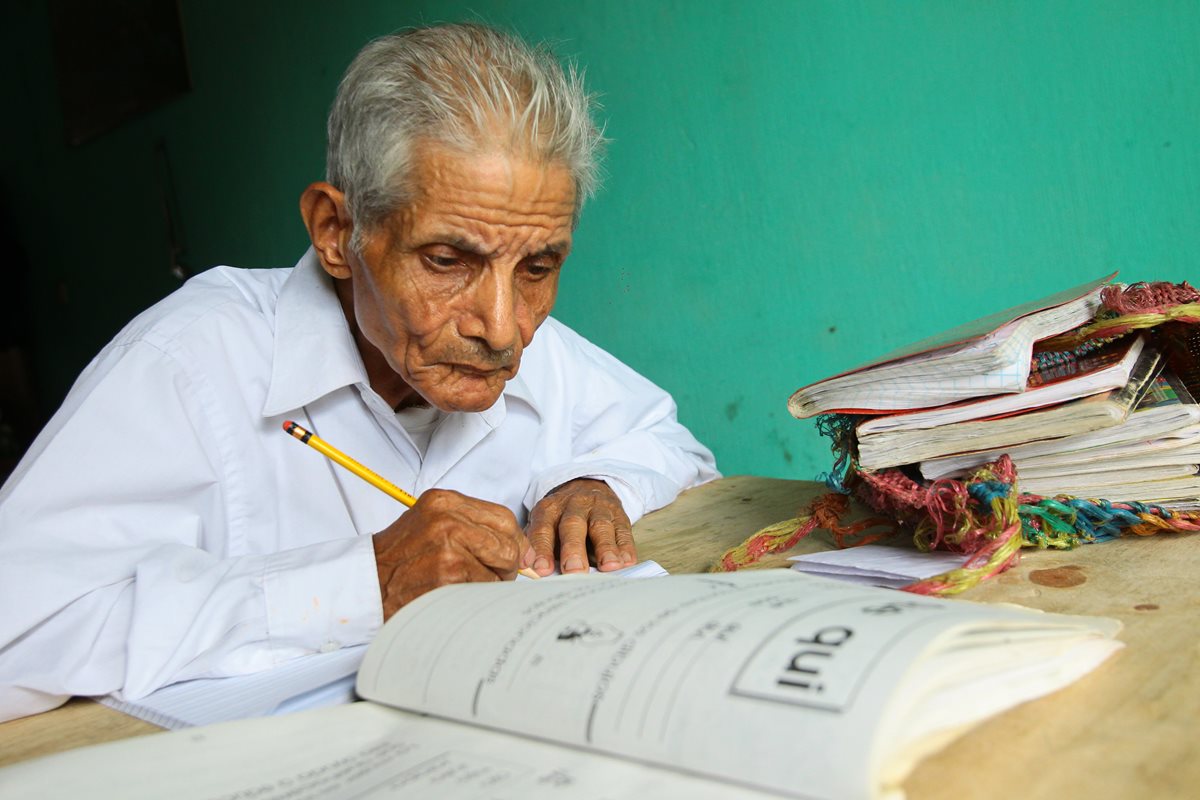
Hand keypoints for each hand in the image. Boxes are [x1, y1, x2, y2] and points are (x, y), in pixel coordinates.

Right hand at [372, 489, 532, 618]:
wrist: (369, 581)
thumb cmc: (402, 556)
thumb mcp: (433, 524)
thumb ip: (474, 528)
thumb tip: (522, 550)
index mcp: (445, 501)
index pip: (503, 517)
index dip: (518, 540)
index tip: (521, 556)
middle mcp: (447, 518)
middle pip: (507, 543)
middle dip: (509, 564)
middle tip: (495, 574)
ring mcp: (448, 546)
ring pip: (500, 568)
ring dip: (492, 581)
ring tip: (467, 582)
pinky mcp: (448, 573)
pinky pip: (484, 587)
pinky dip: (477, 595)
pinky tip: (456, 592)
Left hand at [527, 479, 635, 575]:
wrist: (588, 489)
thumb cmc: (561, 520)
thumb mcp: (546, 527)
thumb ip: (543, 549)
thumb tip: (542, 577)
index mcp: (549, 509)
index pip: (543, 529)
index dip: (542, 549)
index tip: (542, 570)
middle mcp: (573, 505)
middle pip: (572, 525)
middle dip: (573, 549)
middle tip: (574, 570)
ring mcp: (598, 508)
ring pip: (601, 526)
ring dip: (605, 548)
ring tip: (608, 566)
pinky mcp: (619, 515)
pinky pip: (623, 531)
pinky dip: (625, 547)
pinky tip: (625, 562)